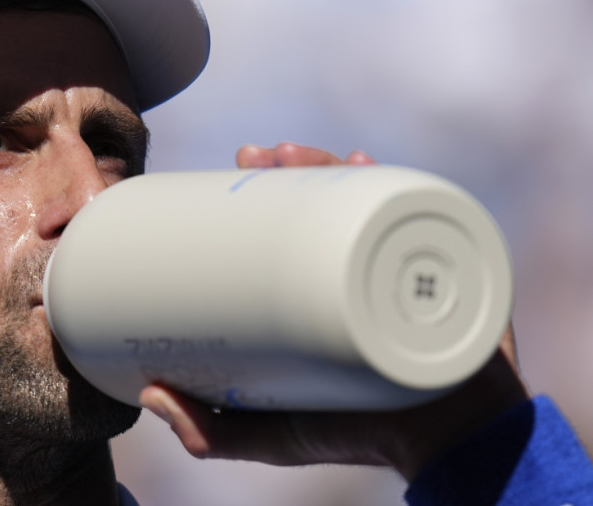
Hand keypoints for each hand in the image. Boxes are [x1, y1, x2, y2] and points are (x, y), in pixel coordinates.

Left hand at [139, 143, 528, 480]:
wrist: (450, 444)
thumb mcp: (273, 435)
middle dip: (291, 168)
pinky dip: (393, 182)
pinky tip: (365, 163)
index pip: (290, 231)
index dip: (260, 197)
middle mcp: (356, 269)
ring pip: (363, 199)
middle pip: (324, 204)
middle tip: (258, 155)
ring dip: (330, 163)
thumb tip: (149, 395)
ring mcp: (396, 265)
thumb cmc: (355, 434)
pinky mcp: (441, 267)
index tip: (229, 173)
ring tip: (295, 155)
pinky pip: (418, 215)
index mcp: (319, 292)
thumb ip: (210, 431)